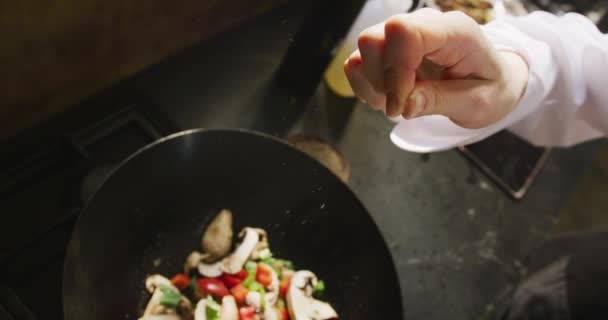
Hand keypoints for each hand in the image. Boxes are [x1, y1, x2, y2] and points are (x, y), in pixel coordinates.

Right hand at [343, 9, 528, 128]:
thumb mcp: (476, 103)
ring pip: (363, 50)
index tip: (399, 107)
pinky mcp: (389, 47)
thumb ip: (440, 101)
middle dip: (380, 81)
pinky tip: (388, 96)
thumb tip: (405, 106)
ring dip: (372, 85)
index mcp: (454, 31)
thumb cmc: (489, 88)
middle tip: (400, 107)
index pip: (404, 32)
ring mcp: (404, 34)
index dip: (394, 72)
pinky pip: (359, 61)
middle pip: (374, 39)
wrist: (492, 81)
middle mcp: (424, 24)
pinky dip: (366, 84)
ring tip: (396, 103)